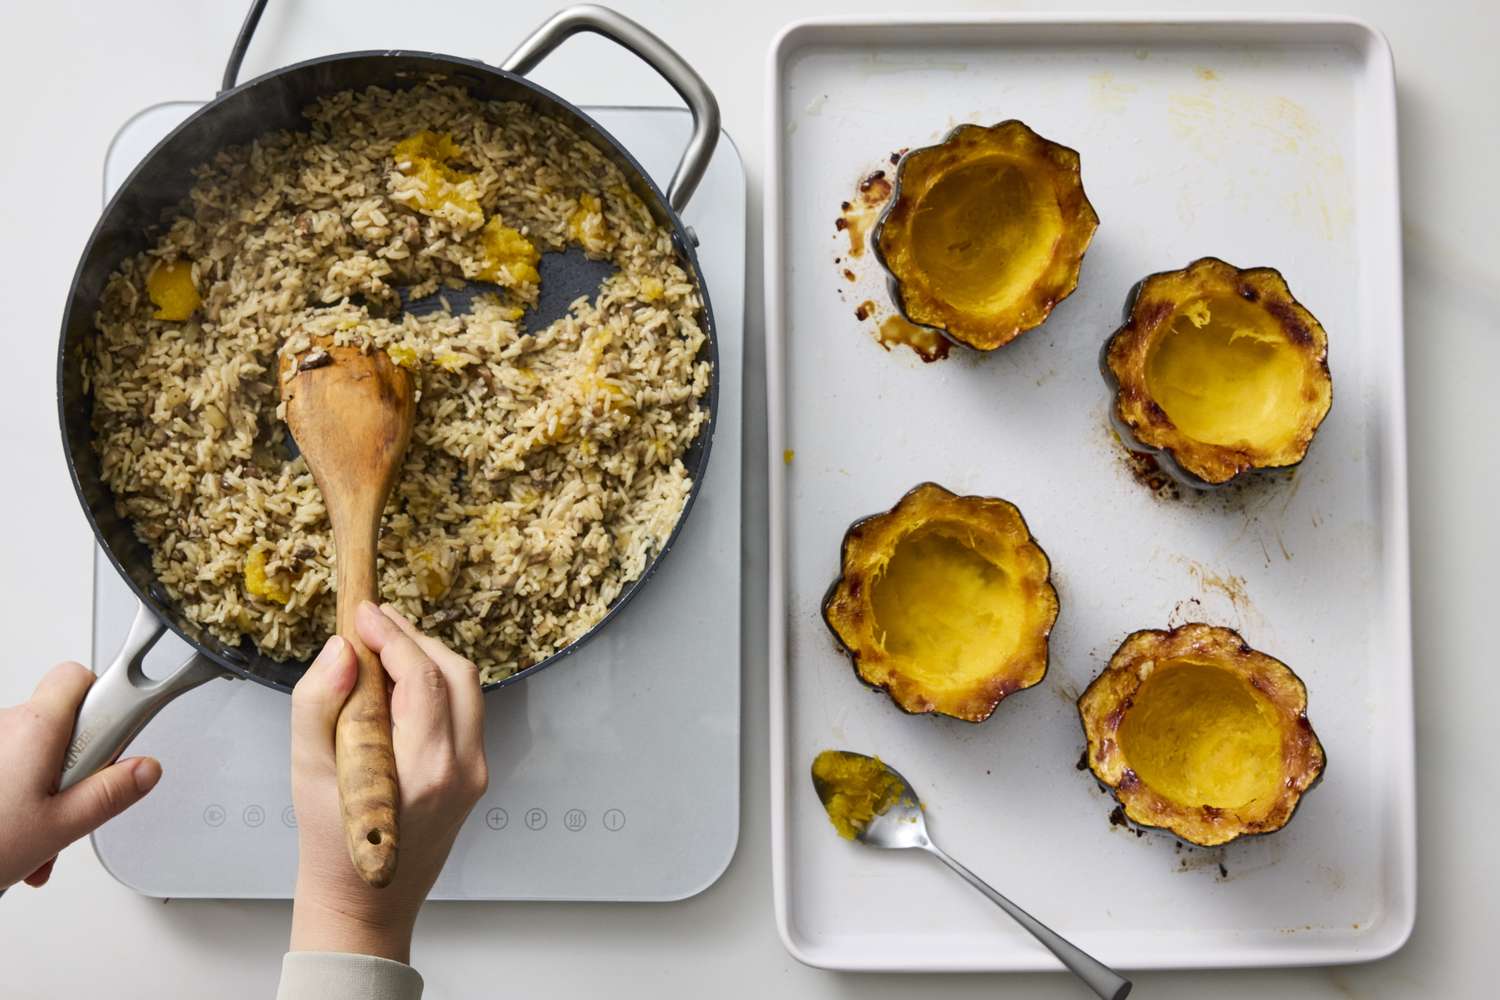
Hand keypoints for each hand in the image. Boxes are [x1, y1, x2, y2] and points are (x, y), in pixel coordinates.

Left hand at [0, 662, 162, 888]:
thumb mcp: (59, 827)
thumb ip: (110, 793)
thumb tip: (146, 769)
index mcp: (35, 728)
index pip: (77, 676)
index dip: (104, 698)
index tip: (115, 733)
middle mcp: (6, 725)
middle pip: (61, 723)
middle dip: (75, 762)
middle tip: (73, 801)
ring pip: (34, 750)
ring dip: (44, 785)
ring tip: (37, 834)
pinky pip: (9, 764)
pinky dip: (17, 791)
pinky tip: (16, 831)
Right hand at [289, 602, 486, 961]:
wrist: (365, 903)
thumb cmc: (331, 844)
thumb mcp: (307, 772)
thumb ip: (319, 705)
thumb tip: (342, 650)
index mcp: (426, 769)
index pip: (422, 678)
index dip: (393, 636)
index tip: (364, 613)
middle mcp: (463, 769)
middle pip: (456, 675)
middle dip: (415, 639)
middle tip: (374, 621)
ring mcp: (475, 773)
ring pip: (466, 690)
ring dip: (428, 658)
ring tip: (384, 641)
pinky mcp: (474, 775)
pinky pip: (463, 712)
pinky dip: (436, 684)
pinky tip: (401, 678)